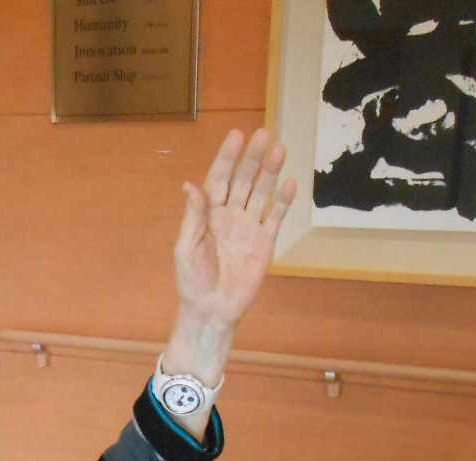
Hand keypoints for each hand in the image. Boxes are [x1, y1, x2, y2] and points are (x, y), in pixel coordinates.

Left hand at [171, 128, 296, 342]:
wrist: (211, 309)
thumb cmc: (192, 280)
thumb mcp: (185, 248)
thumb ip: (193, 217)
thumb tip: (190, 186)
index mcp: (209, 214)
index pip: (219, 178)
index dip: (227, 158)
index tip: (237, 136)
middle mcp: (231, 215)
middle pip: (243, 181)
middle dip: (252, 158)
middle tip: (263, 135)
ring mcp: (249, 228)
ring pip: (262, 194)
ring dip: (270, 173)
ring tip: (280, 150)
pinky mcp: (265, 243)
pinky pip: (275, 218)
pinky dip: (283, 202)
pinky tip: (290, 183)